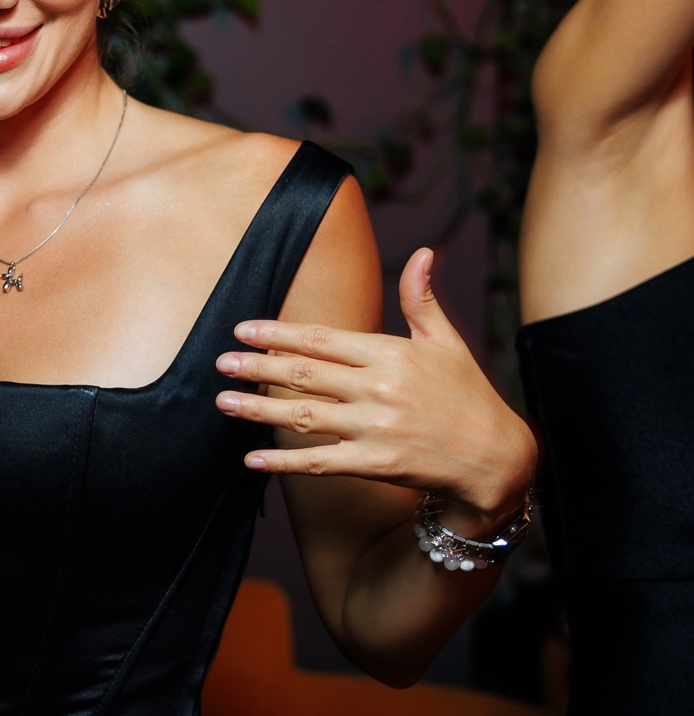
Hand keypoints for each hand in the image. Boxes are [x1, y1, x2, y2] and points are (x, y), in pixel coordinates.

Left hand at [215, 248, 536, 529]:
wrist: (496, 458)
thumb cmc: (468, 397)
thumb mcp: (447, 342)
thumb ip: (422, 299)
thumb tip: (422, 251)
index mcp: (392, 354)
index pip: (323, 338)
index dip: (278, 333)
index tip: (243, 329)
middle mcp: (380, 388)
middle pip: (305, 374)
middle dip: (257, 366)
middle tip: (220, 362)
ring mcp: (376, 428)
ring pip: (304, 416)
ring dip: (258, 409)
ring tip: (223, 402)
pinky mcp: (376, 464)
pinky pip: (319, 462)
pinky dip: (283, 462)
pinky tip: (252, 458)